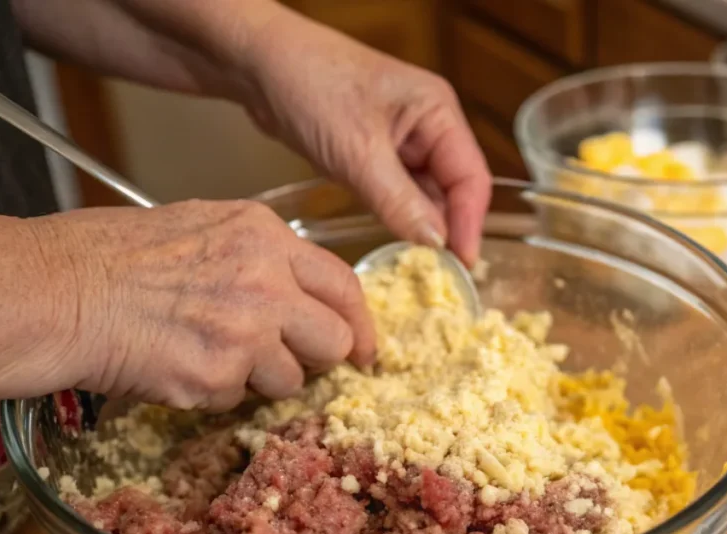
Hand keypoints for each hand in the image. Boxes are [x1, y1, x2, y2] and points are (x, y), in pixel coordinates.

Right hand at [0, 201, 374, 409]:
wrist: (57, 293)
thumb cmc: (112, 257)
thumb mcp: (201, 227)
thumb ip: (260, 256)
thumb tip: (299, 292)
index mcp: (265, 236)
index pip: (344, 284)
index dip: (361, 323)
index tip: (365, 347)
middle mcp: (266, 281)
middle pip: (335, 340)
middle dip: (316, 357)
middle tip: (290, 360)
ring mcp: (246, 332)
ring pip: (291, 380)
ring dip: (260, 378)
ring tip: (209, 352)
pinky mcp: (218, 376)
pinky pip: (239, 399)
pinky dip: (216, 392)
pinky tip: (180, 364)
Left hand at [239, 15, 491, 264]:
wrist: (256, 65)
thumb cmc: (308, 85)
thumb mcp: (358, 152)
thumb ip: (400, 202)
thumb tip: (436, 243)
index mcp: (437, 112)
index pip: (470, 178)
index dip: (469, 225)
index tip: (462, 265)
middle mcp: (427, 126)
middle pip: (452, 189)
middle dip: (446, 231)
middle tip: (439, 276)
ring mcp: (401, 141)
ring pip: (424, 195)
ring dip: (420, 227)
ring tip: (417, 267)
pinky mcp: (375, 154)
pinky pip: (397, 193)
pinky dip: (396, 217)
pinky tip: (393, 242)